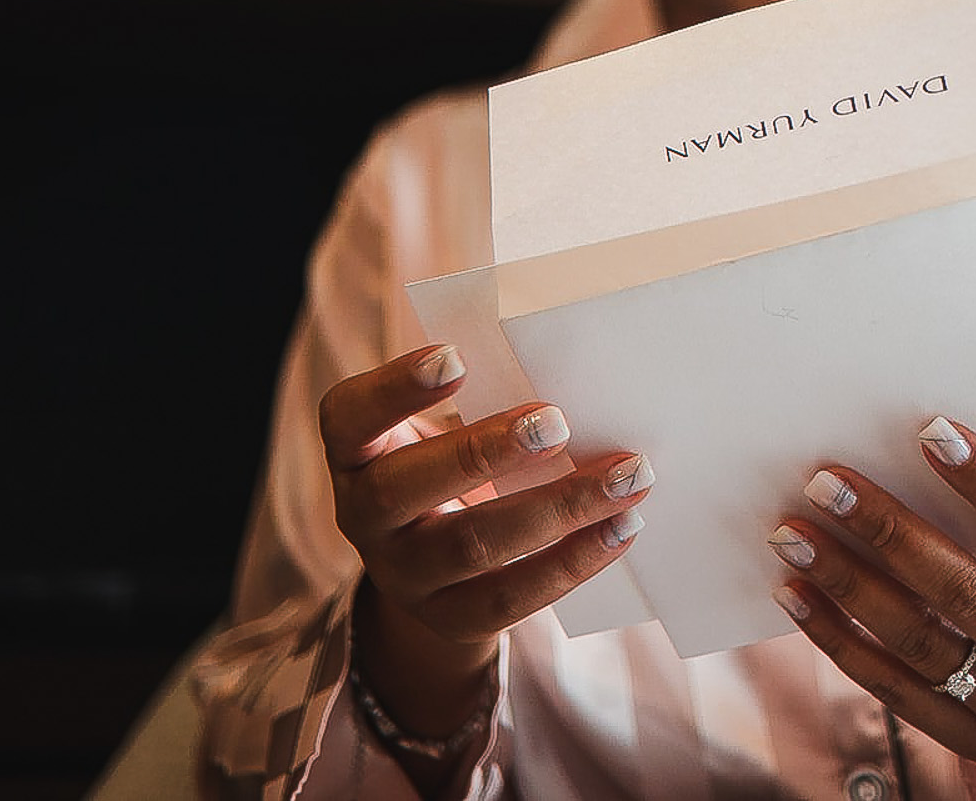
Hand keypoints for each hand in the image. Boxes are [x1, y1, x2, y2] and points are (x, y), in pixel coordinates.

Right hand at [319, 344, 651, 737]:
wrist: (433, 566)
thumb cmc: (450, 464)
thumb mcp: (443, 429)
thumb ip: (485, 404)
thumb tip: (575, 382)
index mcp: (356, 452)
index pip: (349, 416)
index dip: (395, 387)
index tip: (455, 357)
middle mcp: (363, 516)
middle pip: (404, 487)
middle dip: (485, 452)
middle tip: (557, 421)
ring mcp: (402, 575)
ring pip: (472, 546)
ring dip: (559, 507)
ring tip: (626, 476)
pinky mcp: (451, 618)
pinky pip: (513, 596)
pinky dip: (575, 559)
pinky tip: (622, 526)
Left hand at [768, 417, 975, 791]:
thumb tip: (928, 450)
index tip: (931, 431)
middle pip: (969, 595)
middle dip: (891, 532)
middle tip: (827, 482)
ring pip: (920, 644)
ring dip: (847, 583)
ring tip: (794, 534)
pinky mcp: (973, 745)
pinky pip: (892, 690)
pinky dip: (837, 638)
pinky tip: (797, 594)